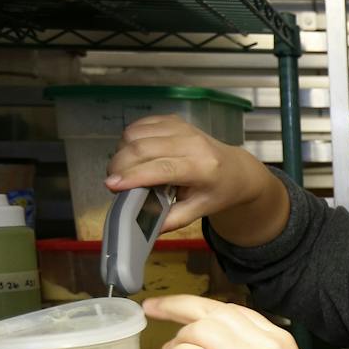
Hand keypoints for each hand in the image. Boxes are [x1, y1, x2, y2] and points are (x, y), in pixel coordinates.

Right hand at [104, 116, 272, 234]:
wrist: (236, 169)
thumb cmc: (217, 192)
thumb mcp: (199, 211)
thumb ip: (171, 220)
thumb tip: (143, 229)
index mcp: (203, 168)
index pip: (163, 168)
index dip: (133, 176)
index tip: (111, 185)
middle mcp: (193, 142)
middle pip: (143, 147)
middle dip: (119, 164)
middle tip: (113, 181)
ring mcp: (183, 127)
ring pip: (136, 132)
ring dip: (122, 151)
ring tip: (125, 169)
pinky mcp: (174, 120)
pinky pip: (140, 124)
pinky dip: (129, 138)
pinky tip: (134, 154)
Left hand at [145, 295, 335, 348]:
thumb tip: (215, 345)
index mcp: (279, 340)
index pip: (234, 310)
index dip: (202, 306)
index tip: (182, 309)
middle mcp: (264, 345)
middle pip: (213, 311)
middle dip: (177, 306)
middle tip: (154, 308)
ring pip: (199, 329)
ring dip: (178, 338)